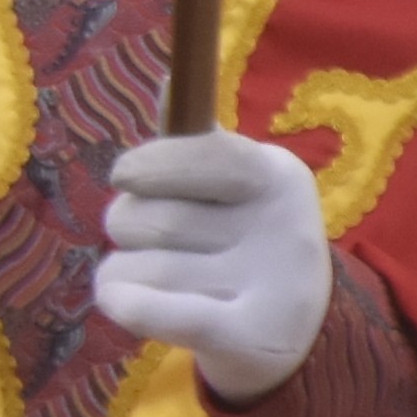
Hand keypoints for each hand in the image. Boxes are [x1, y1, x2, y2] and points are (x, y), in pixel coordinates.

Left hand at [100, 128, 331, 400]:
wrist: (296, 336)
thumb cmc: (240, 243)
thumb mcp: (231, 186)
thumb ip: (193, 142)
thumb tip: (171, 78)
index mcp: (277, 176)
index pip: (202, 153)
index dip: (149, 163)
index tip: (125, 177)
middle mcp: (282, 229)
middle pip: (150, 217)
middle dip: (127, 225)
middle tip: (150, 241)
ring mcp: (272, 287)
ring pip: (138, 266)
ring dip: (123, 271)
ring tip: (157, 280)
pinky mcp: (250, 339)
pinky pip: (152, 310)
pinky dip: (121, 301)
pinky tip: (120, 300)